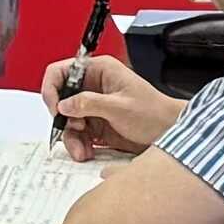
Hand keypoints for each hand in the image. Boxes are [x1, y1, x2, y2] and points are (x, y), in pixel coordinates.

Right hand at [45, 55, 180, 157]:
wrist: (170, 132)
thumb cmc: (154, 113)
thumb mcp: (120, 107)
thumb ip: (89, 103)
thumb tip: (64, 104)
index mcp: (100, 71)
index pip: (63, 71)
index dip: (53, 88)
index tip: (55, 108)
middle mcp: (93, 87)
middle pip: (61, 99)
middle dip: (63, 120)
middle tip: (73, 131)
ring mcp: (94, 106)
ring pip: (68, 121)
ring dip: (71, 138)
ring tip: (82, 151)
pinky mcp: (96, 124)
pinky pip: (78, 134)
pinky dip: (79, 145)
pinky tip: (87, 152)